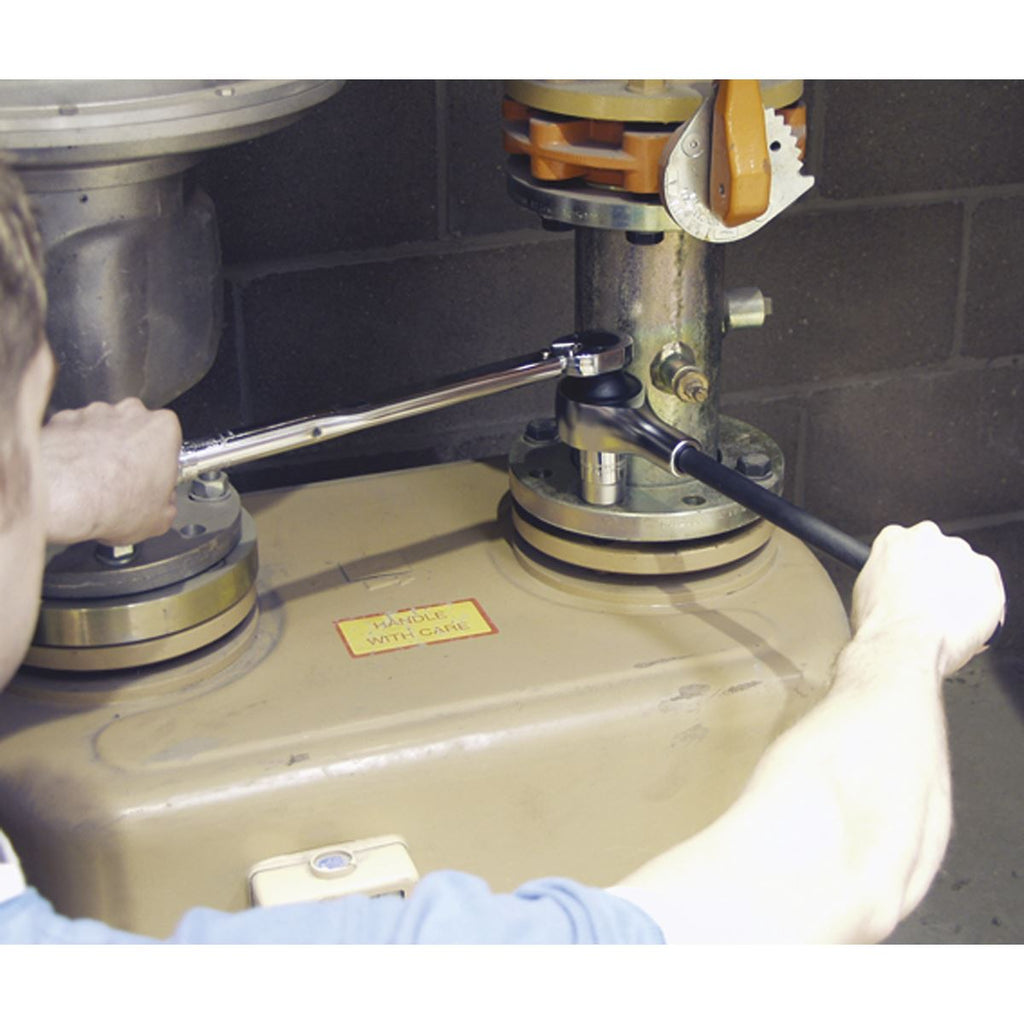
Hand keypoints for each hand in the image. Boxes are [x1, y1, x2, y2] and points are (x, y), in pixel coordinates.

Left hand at [41, 399, 181, 546]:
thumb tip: (160, 507)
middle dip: (130, 451)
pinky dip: (73, 450)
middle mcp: (130, 413)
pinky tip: (73, 475)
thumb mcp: (160, 519)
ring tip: (94, 482)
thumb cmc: (112, 503)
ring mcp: (95, 413)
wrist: (62, 500)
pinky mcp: (63, 419)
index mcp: (163, 429)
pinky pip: (73, 433)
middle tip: (124, 483)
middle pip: (135, 429)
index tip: (152, 481)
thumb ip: (167, 503)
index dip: (160, 464)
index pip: (169, 441)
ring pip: (102, 429)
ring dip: (100, 449)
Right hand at [851, 521, 1004, 676]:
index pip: (906, 544)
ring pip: (965, 569)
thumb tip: (893, 589)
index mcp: (893, 539)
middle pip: (938, 552)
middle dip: (938, 575)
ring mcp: (959, 553)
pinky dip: (981, 605)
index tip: (911, 586)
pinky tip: (963, 625)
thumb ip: (884, 579)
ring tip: (945, 620)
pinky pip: (988, 589)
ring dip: (960, 589)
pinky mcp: (986, 572)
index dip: (910, 569)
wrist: (906, 644)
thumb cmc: (881, 626)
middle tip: (929, 605)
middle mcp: (927, 536)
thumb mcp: (865, 594)